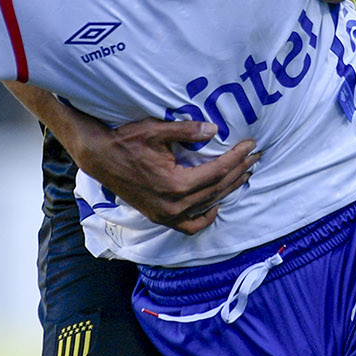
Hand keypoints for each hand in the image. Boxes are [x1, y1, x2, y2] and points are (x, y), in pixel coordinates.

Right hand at [67, 115, 259, 234]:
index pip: (216, 172)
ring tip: (244, 174)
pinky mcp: (160, 217)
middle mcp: (173, 205)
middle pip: (216, 189)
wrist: (99, 158)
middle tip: (255, 157)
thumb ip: (187, 131)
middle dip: (239, 171)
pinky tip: (216, 204)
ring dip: (228, 190)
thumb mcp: (156, 130)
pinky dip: (205, 217)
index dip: (236, 158)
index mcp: (175, 184)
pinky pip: (189, 225)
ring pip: (207, 206)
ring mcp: (166, 215)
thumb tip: (214, 130)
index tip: (250, 145)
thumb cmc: (125, 141)